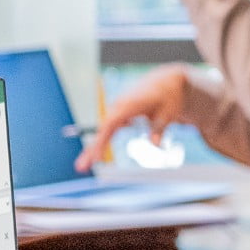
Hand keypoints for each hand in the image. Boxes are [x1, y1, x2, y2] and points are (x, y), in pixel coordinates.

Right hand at [75, 65, 190, 172]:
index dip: (102, 141)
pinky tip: (95, 155)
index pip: (110, 124)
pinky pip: (109, 130)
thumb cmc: (169, 97)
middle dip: (92, 149)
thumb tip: (156, 145)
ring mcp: (117, 110)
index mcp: (129, 104)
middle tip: (81, 168)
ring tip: (82, 166)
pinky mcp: (120, 114)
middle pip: (102, 130)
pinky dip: (102, 143)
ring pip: (103, 131)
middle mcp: (119, 106)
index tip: (97, 158)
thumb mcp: (169, 113)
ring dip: (94, 148)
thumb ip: (160, 128)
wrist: (167, 82)